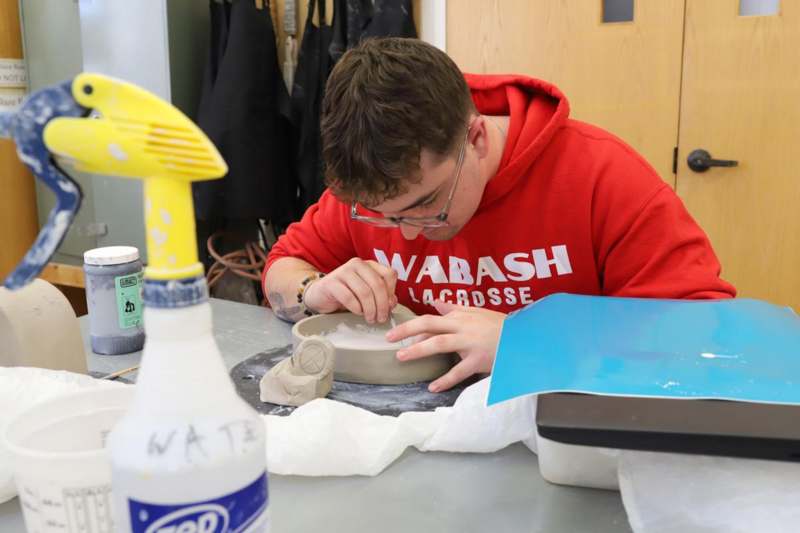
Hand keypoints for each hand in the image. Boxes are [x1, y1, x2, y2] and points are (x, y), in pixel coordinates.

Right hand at [303, 258, 397, 322]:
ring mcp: (343, 271)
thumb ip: (382, 296)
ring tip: (370, 318)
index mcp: (369, 265)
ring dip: (370, 309)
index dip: (392, 292)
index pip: (389, 274)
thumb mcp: (367, 295)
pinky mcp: (331, 282)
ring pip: (365, 292)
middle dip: (382, 305)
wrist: (320, 296)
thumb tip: (391, 302)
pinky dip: (356, 308)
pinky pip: (349, 297)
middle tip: (381, 318)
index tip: (389, 306)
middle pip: (378, 284)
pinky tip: (357, 312)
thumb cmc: (347, 295)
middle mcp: (357, 264)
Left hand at [386, 300, 505, 392]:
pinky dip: (446, 380)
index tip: (395, 333)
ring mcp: (470, 344)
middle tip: (389, 338)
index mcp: (461, 317)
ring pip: (440, 344)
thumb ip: (454, 308)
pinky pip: (460, 371)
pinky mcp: (479, 360)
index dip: (412, 324)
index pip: (432, 318)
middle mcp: (463, 327)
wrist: (524, 339)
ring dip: (419, 350)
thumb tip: (435, 301)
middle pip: (430, 325)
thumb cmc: (500, 326)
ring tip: (401, 357)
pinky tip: (433, 387)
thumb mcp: (477, 312)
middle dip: (407, 330)